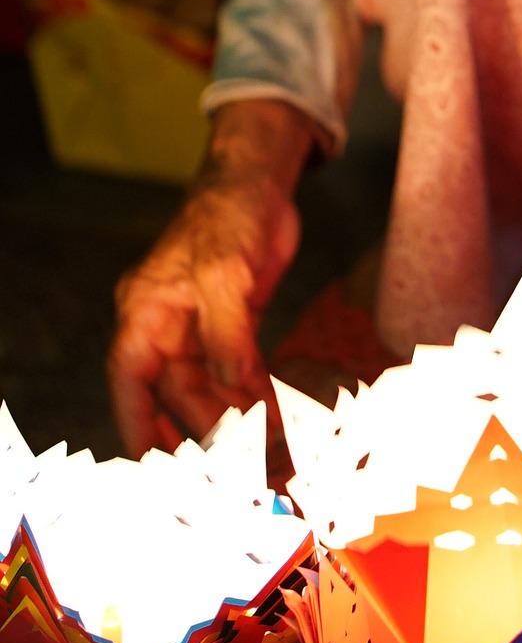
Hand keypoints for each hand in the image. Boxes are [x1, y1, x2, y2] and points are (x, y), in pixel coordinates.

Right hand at [108, 100, 317, 456]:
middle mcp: (166, 323)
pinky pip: (236, 366)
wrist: (259, 182)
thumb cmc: (227, 214)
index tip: (150, 460)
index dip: (136, 419)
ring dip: (233, 411)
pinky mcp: (234, 319)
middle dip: (204, 422)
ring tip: (261, 442)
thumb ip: (225, 332)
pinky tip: (270, 410)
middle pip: (176, 388)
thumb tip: (230, 381)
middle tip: (234, 456)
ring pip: (208, 382)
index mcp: (145, 310)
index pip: (130, 376)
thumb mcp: (223, 273)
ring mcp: (200, 323)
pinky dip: (252, 389)